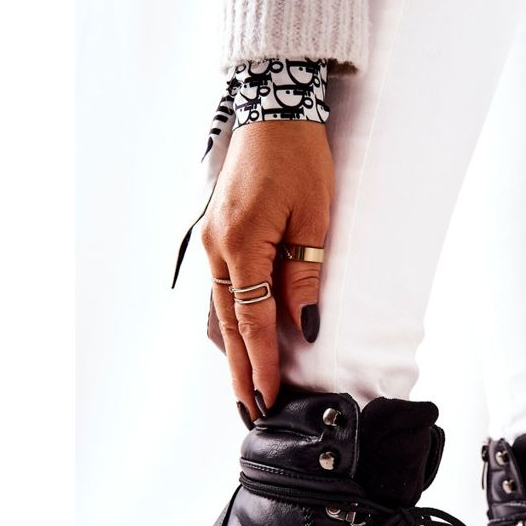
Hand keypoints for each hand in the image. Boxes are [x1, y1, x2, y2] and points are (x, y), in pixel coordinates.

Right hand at [201, 120, 333, 421]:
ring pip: (220, 312)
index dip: (262, 365)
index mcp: (241, 245)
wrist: (273, 112)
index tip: (270, 399)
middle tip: (251, 412)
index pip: (253, 322)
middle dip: (241, 372)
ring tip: (244, 388)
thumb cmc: (300, 159)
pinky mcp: (215, 237)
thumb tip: (302, 326)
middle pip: (228, 326)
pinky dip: (229, 323)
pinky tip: (237, 343)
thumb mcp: (314, 219)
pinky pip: (220, 292)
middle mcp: (217, 249)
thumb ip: (303, 276)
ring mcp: (211, 243)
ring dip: (232, 352)